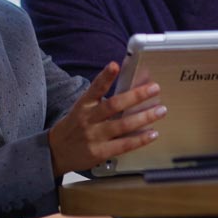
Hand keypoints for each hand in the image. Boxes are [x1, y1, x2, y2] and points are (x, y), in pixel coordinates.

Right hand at [48, 61, 166, 176]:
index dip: (105, 76)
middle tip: (154, 88)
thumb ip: (101, 99)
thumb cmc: (75, 126)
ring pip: (123, 125)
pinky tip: (152, 133)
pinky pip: (123, 145)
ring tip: (160, 110)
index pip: (95, 87)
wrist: (56, 152)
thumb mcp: (83, 108)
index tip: (115, 65)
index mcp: (84, 104)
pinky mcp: (100, 153)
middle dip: (136, 96)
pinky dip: (139, 139)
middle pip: (113, 105)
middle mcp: (88, 119)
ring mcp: (94, 136)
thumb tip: (129, 89)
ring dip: (144, 117)